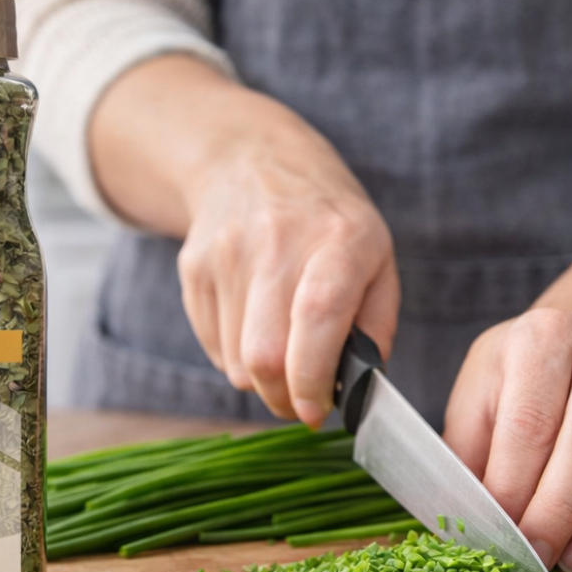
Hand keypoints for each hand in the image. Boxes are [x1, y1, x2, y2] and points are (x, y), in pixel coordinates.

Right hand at [177, 96, 399, 426]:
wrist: (252, 160)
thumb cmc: (328, 221)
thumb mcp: (377, 257)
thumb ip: (376, 325)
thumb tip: (359, 389)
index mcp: (338, 240)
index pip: (317, 318)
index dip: (314, 379)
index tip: (319, 411)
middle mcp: (277, 243)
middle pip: (265, 356)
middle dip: (285, 400)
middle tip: (302, 404)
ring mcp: (227, 254)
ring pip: (236, 363)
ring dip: (262, 380)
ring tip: (283, 353)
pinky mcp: (194, 268)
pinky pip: (213, 346)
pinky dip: (236, 357)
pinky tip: (254, 326)